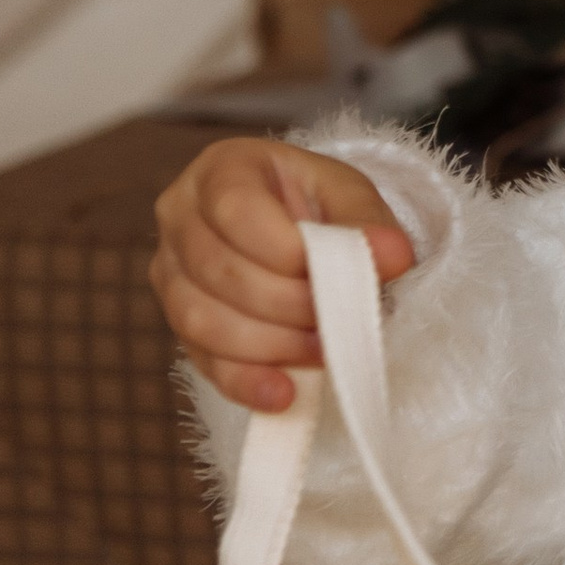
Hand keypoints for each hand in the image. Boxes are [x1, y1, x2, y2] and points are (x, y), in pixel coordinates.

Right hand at [151, 141, 414, 414]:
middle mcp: (179, 217)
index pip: (236, 210)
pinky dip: (245, 382)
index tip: (332, 274)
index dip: (285, 251)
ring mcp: (170, 273)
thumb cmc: (316, 205)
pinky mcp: (178, 325)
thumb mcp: (348, 195)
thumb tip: (394, 255)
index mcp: (221, 170)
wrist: (295, 229)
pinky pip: (202, 361)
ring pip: (201, 319)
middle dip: (287, 304)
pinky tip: (284, 394)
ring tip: (324, 349)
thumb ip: (367, 221)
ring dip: (270, 344)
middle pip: (218, 270)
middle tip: (338, 319)